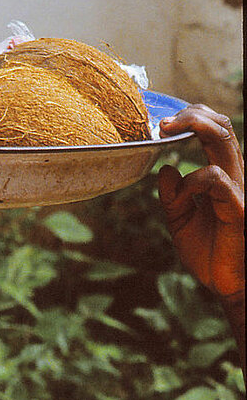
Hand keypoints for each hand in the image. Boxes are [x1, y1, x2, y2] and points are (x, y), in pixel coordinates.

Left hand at [158, 105, 243, 303]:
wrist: (227, 285)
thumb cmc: (210, 254)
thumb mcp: (181, 222)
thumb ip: (172, 197)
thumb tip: (165, 169)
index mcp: (221, 177)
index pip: (215, 133)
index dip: (192, 119)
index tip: (162, 124)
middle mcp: (233, 177)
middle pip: (221, 127)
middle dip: (193, 114)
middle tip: (162, 122)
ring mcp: (237, 190)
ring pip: (224, 141)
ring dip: (194, 127)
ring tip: (165, 133)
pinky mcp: (237, 208)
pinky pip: (215, 179)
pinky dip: (191, 181)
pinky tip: (180, 196)